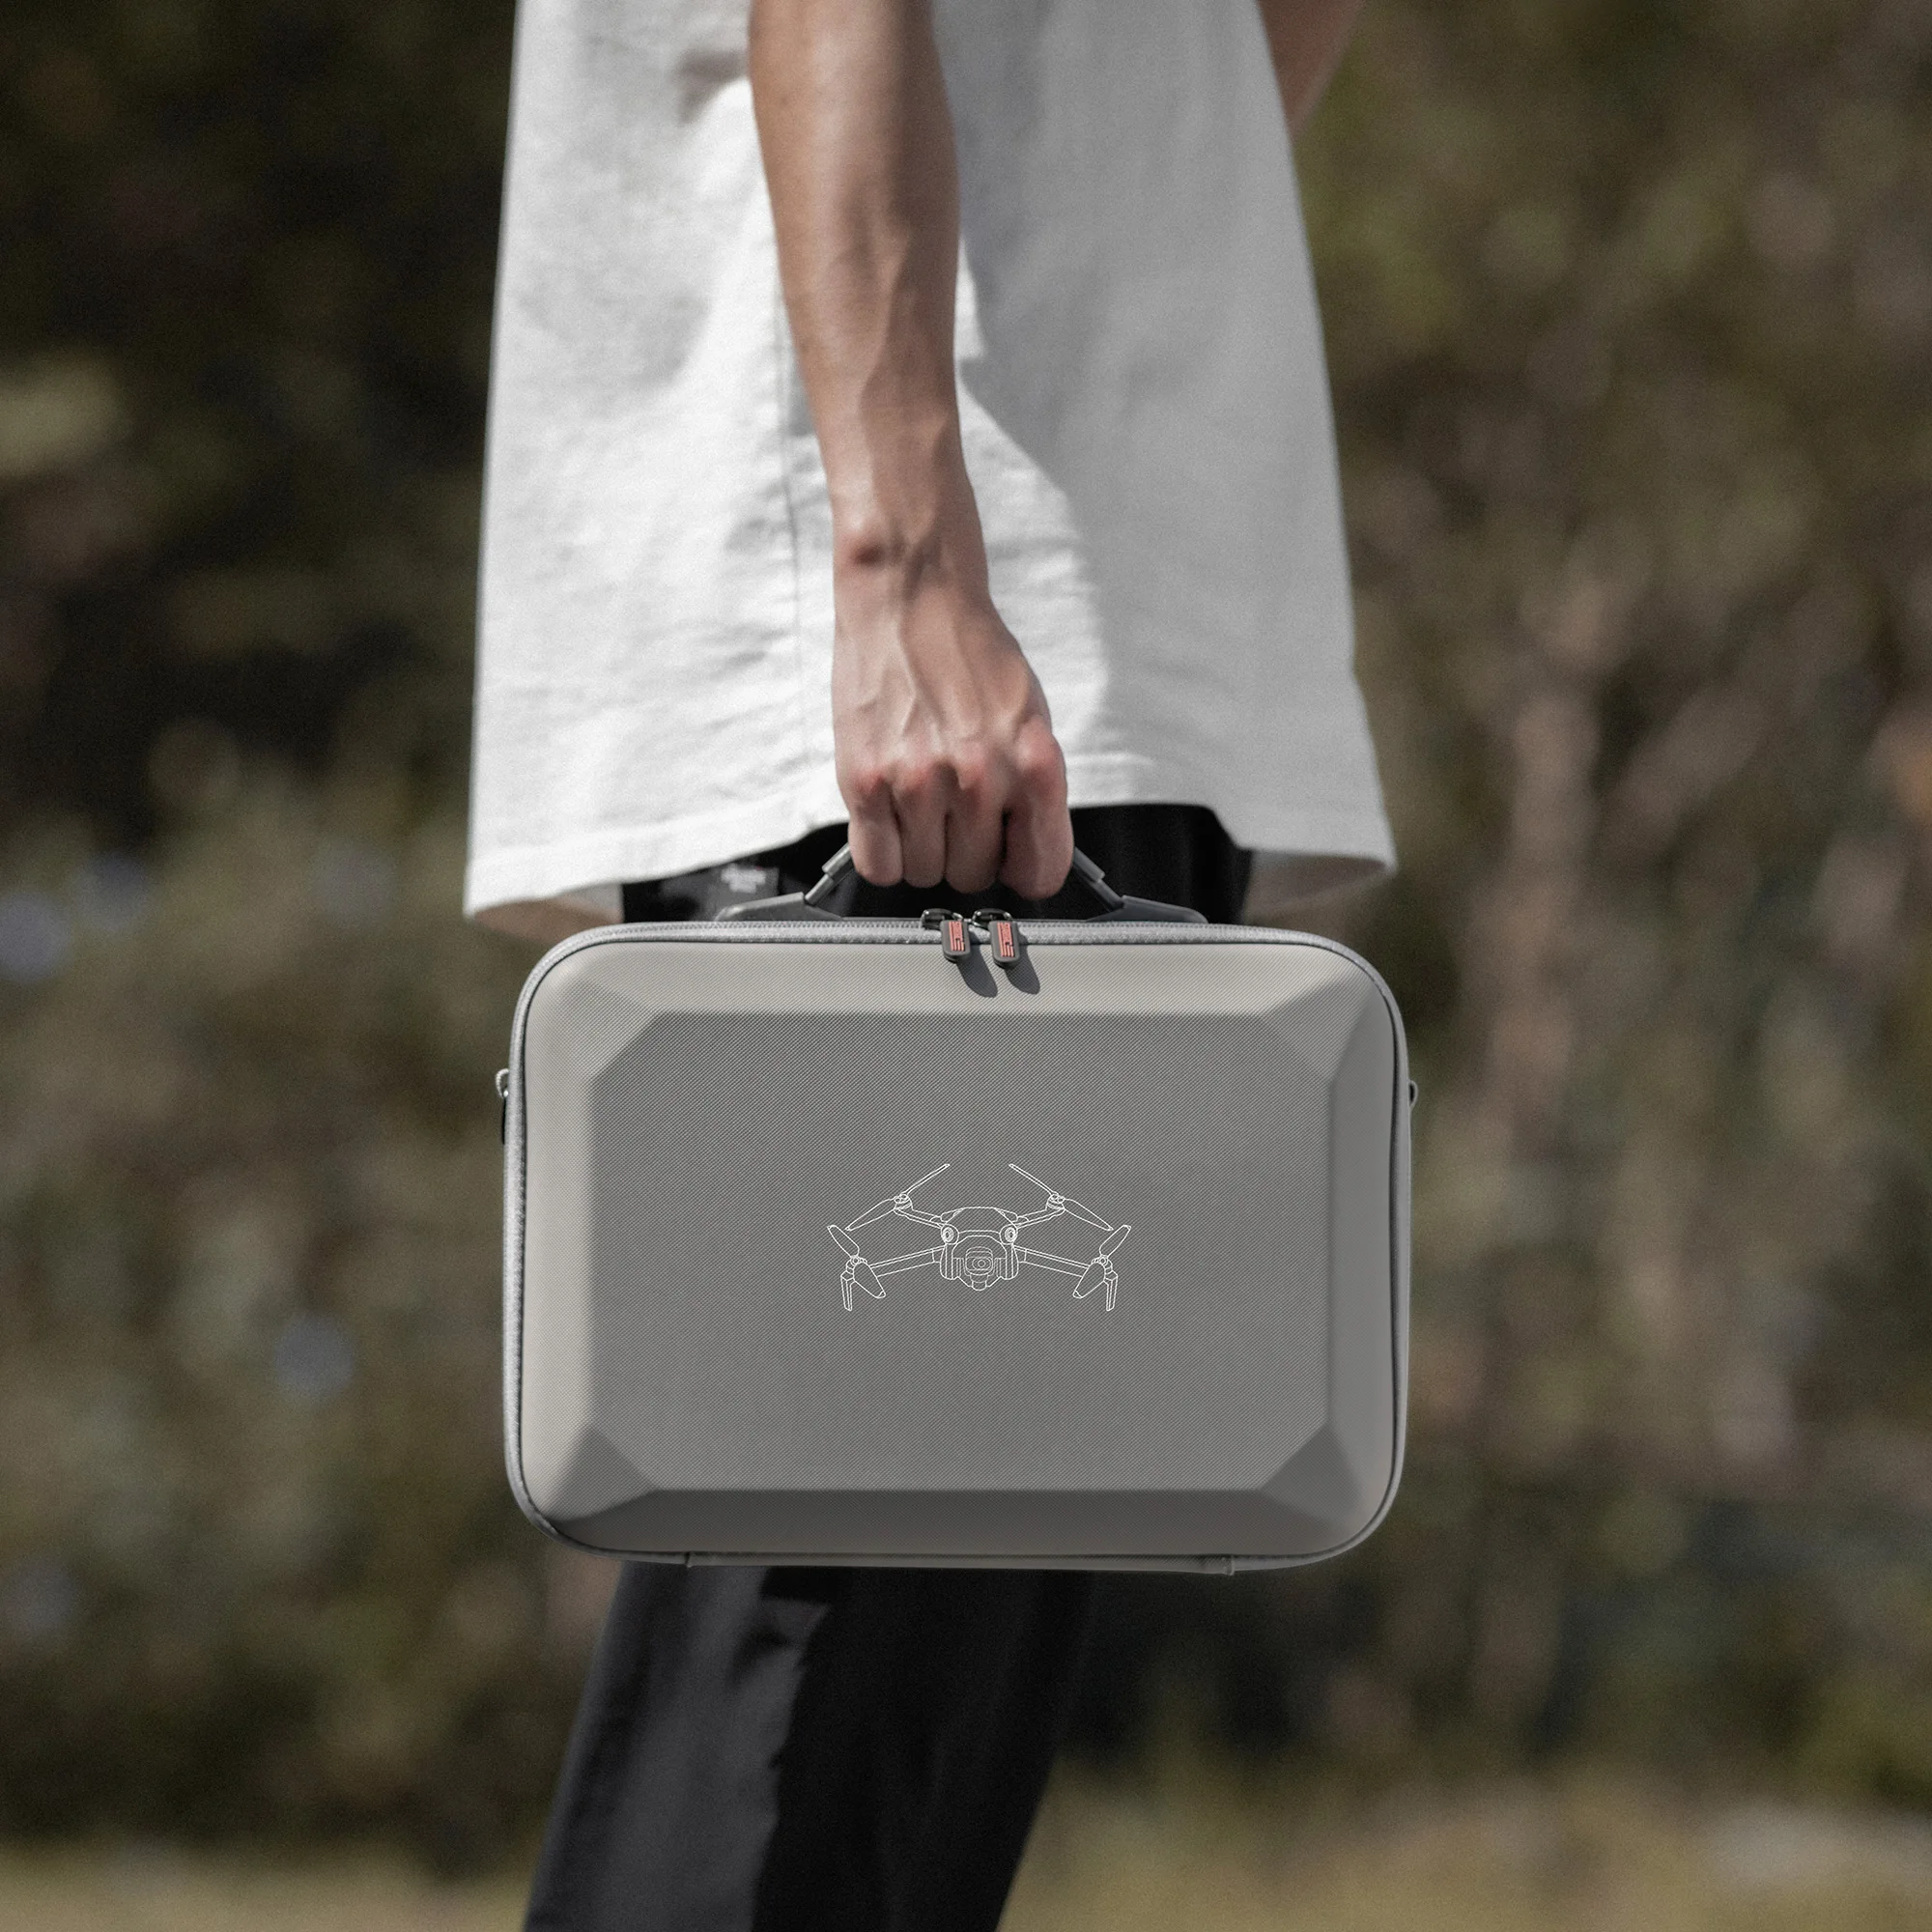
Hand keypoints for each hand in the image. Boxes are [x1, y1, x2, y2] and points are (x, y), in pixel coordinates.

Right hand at [832, 556, 1072, 898]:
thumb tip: (1027, 854)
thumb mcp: (1029, 717)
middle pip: (975, 876)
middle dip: (966, 851)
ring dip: (922, 849)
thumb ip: (1035, 789)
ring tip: (920, 800)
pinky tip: (890, 814)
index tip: (1012, 860)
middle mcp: (978, 776)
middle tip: (954, 809)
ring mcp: (918, 782)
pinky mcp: (864, 781)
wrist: (910, 597)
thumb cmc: (969, 654)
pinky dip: (883, 851)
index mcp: (1033, 761)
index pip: (1040, 870)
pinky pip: (877, 864)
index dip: (1024, 869)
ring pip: (925, 875)